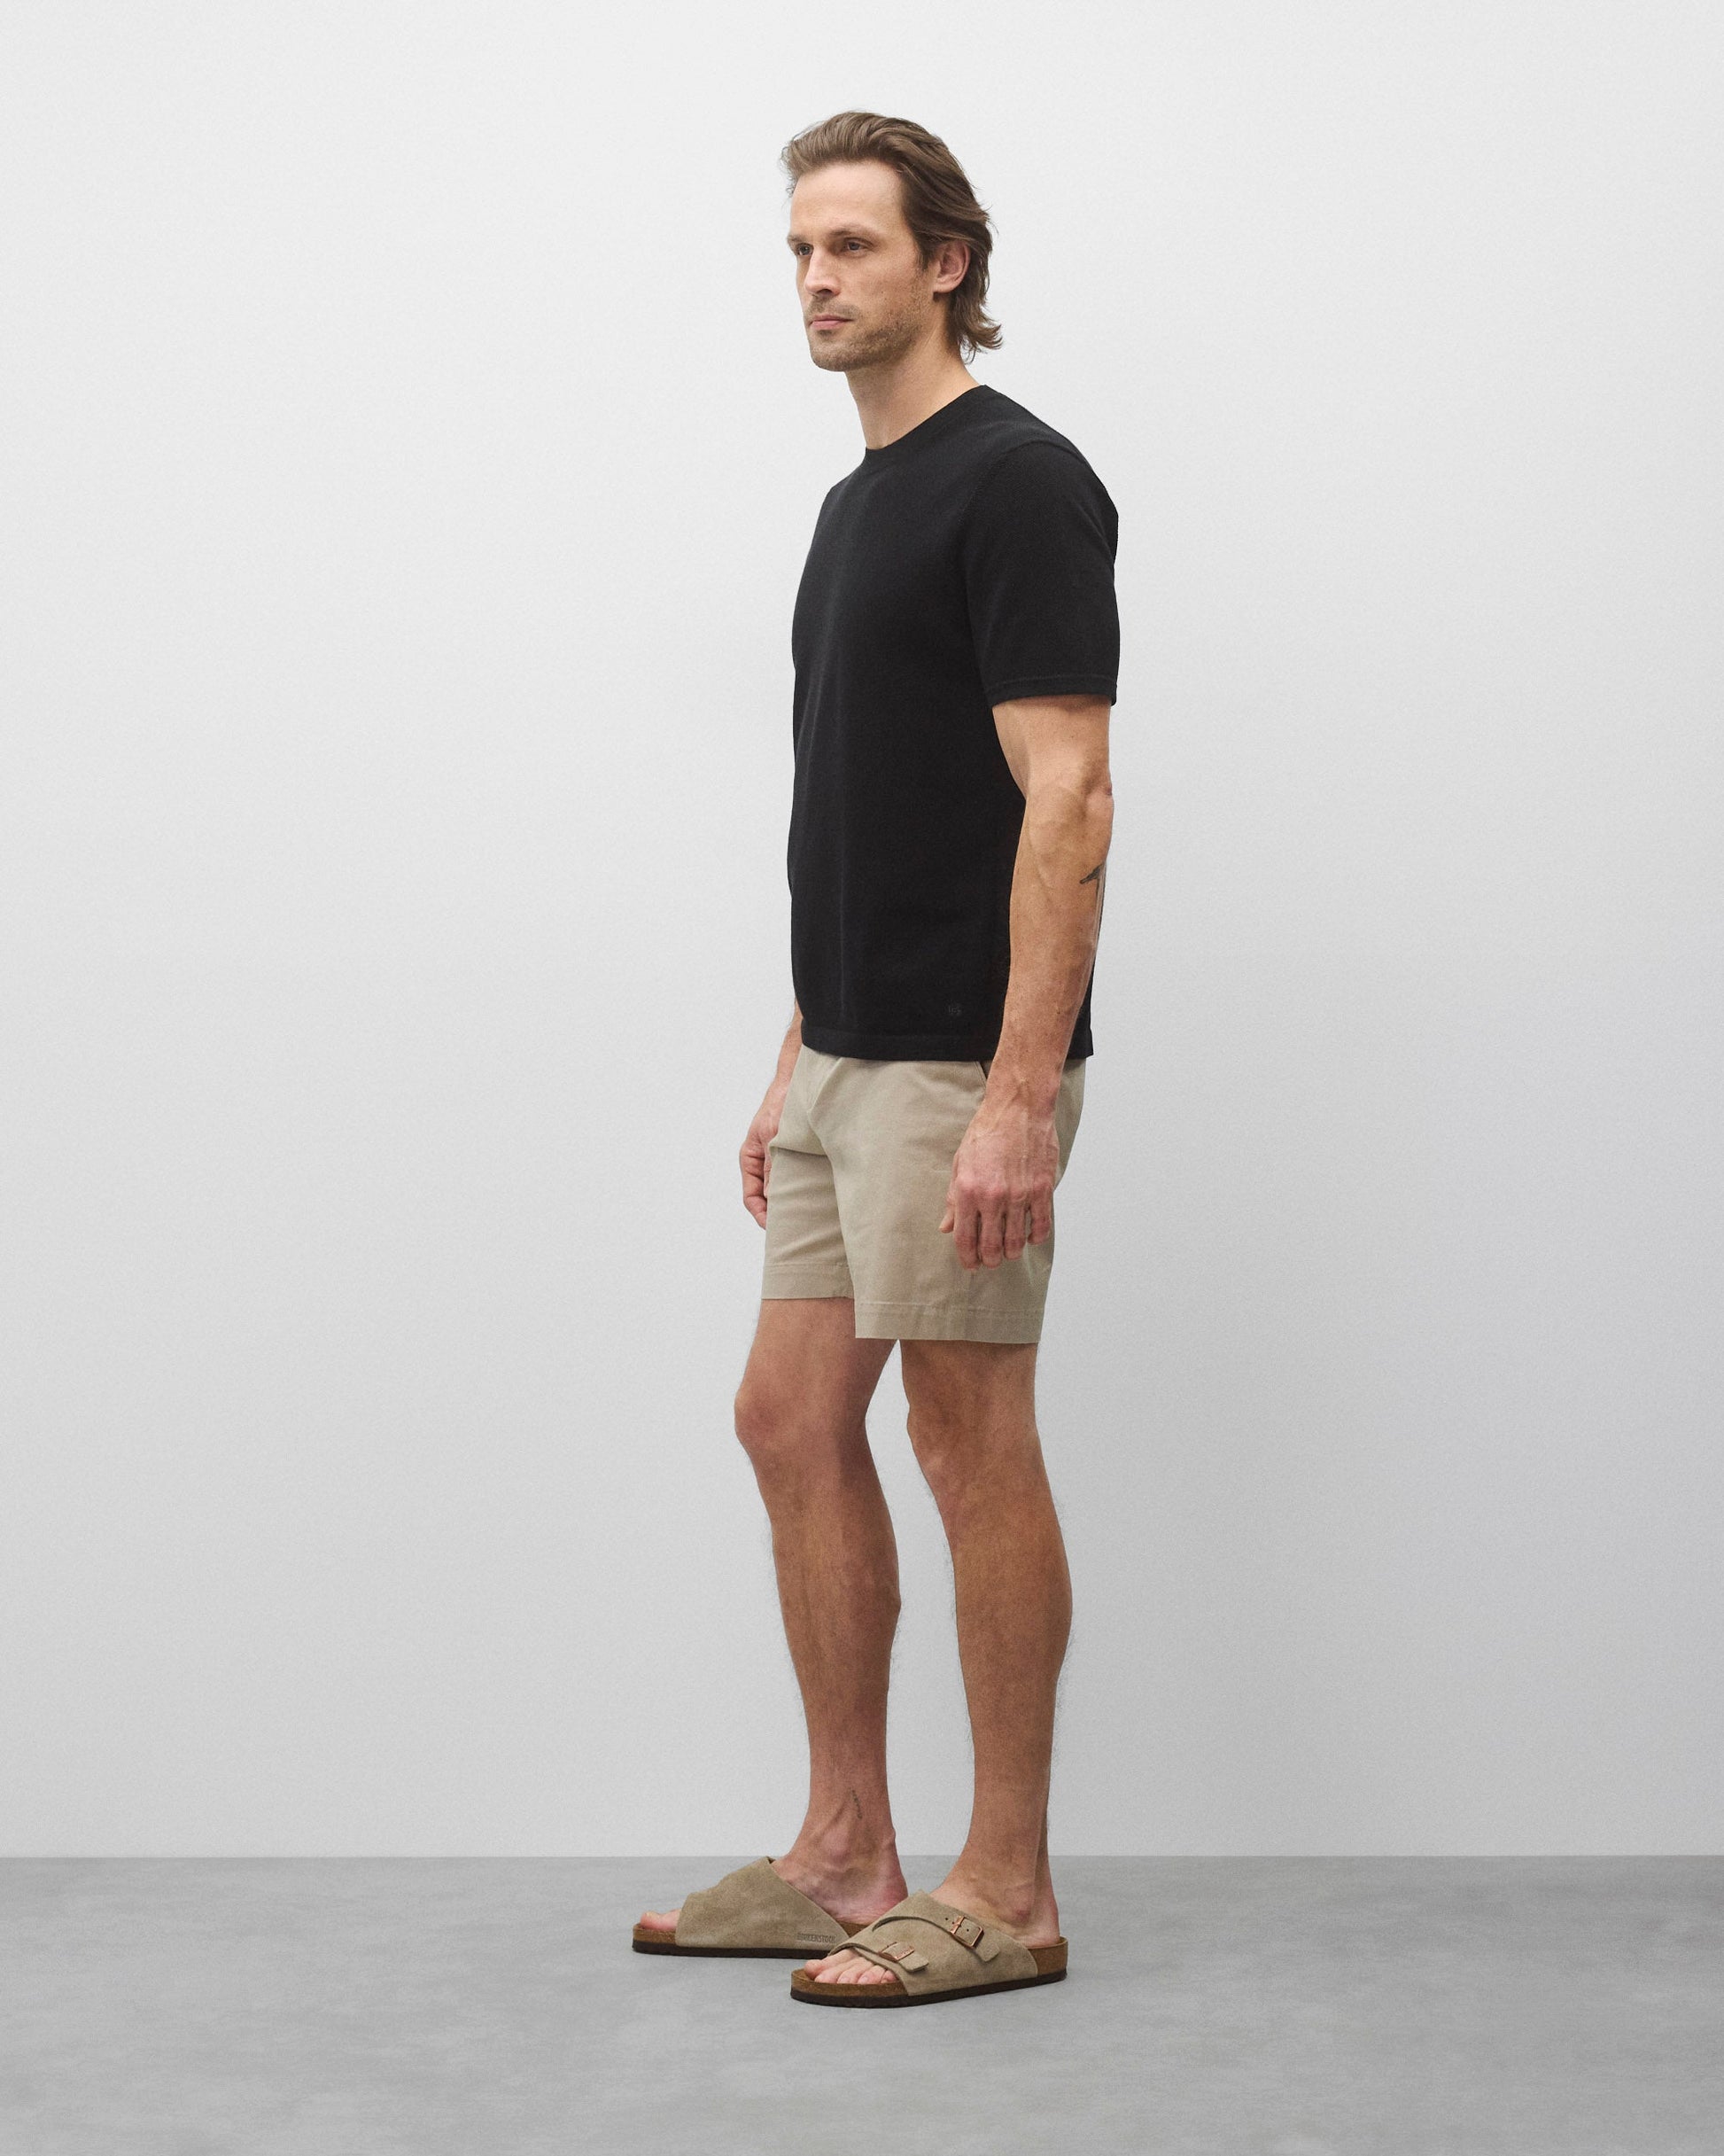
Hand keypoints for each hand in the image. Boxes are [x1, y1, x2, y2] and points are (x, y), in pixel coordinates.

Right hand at [740, 1079, 791, 1227]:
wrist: (797, 1083)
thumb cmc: (780, 1104)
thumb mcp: (773, 1137)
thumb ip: (772, 1167)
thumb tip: (774, 1197)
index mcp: (749, 1158)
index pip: (750, 1197)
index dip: (761, 1215)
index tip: (774, 1228)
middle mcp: (762, 1162)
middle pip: (766, 1197)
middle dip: (776, 1213)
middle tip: (793, 1228)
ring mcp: (778, 1160)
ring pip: (781, 1190)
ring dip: (790, 1201)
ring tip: (805, 1216)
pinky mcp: (794, 1157)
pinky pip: (794, 1179)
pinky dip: (801, 1190)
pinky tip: (814, 1197)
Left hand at [939, 1094, 1057, 1268]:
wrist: (1018, 1109)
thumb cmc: (987, 1132)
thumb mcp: (960, 1164)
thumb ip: (954, 1199)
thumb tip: (946, 1227)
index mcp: (968, 1190)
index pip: (965, 1238)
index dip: (967, 1258)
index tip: (971, 1265)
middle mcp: (993, 1196)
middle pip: (991, 1246)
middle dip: (990, 1259)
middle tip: (991, 1260)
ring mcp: (1020, 1195)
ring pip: (1016, 1241)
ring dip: (1012, 1252)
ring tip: (1009, 1251)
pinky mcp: (1042, 1189)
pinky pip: (1041, 1225)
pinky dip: (1035, 1237)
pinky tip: (1030, 1236)